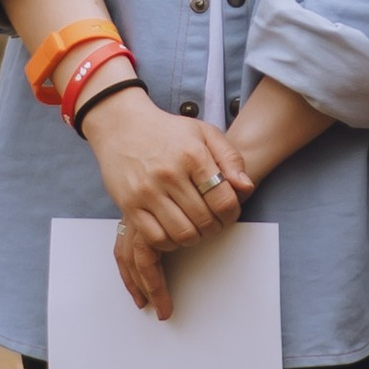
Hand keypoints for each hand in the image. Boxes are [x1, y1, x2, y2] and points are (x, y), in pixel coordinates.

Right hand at [80, 86, 247, 313]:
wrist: (122, 125)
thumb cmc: (167, 131)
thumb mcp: (204, 133)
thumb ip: (231, 158)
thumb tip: (246, 187)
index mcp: (193, 155)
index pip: (223, 200)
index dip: (231, 213)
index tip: (228, 213)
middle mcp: (170, 174)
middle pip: (204, 220)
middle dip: (215, 227)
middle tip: (213, 222)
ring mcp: (147, 191)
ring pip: (182, 234)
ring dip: (195, 237)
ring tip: (195, 227)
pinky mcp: (129, 204)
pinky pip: (155, 238)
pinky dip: (170, 242)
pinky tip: (174, 231)